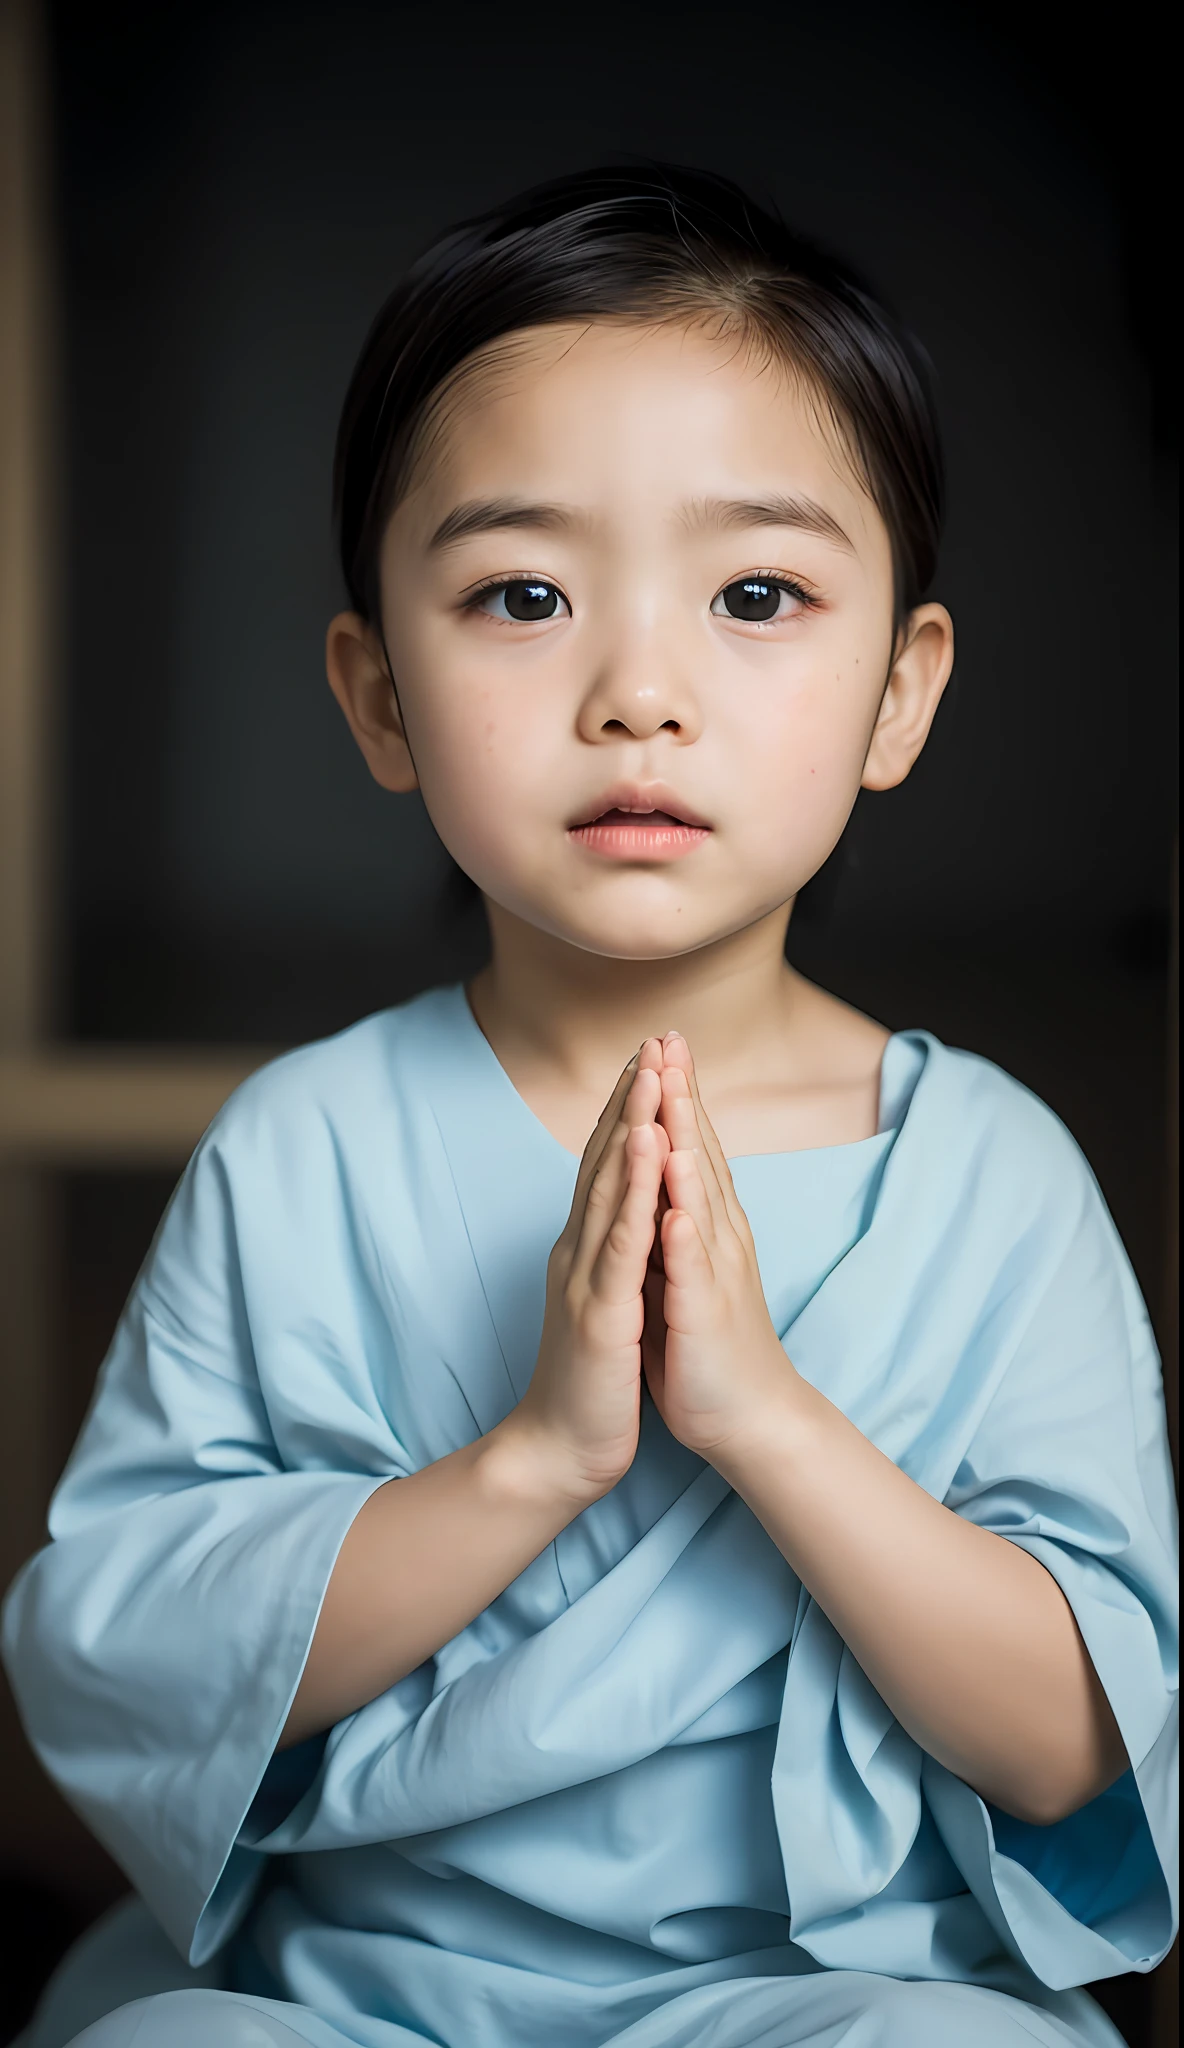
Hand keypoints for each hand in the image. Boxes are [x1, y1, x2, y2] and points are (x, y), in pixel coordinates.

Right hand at [512, 1041, 669, 1501]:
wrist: (561, 1449)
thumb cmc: (593, 1380)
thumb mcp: (607, 1301)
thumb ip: (612, 1254)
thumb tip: (628, 1214)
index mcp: (587, 1249)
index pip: (606, 1165)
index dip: (626, 1109)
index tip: (648, 1058)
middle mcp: (579, 1251)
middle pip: (604, 1160)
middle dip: (628, 1097)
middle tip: (649, 1039)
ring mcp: (586, 1278)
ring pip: (609, 1188)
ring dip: (629, 1126)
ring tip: (649, 1073)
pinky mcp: (599, 1312)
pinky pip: (620, 1242)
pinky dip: (633, 1191)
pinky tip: (646, 1152)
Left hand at [646, 1034, 798, 1460]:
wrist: (747, 1421)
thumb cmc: (708, 1348)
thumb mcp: (681, 1271)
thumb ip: (672, 1225)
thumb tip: (654, 1183)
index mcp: (706, 1228)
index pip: (691, 1147)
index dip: (678, 1094)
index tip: (661, 1043)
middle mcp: (717, 1239)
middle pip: (700, 1154)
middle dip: (684, 1095)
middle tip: (671, 1039)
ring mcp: (715, 1274)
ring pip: (699, 1197)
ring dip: (688, 1143)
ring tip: (676, 1092)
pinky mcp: (705, 1315)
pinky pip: (693, 1267)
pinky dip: (685, 1230)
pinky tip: (677, 1198)